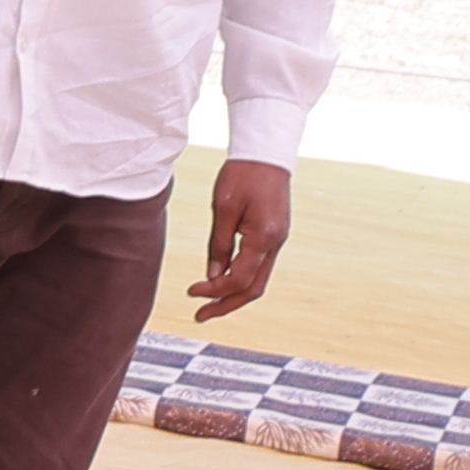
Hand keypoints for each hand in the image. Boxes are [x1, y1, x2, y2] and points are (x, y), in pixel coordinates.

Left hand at [189, 158, 293, 323]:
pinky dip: (240, 278)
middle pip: (253, 288)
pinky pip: (259, 266)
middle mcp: (276, 242)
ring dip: (233, 295)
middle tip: (200, 316)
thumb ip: (218, 245)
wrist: (266, 152)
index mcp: (264, 237)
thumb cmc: (243, 174)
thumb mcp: (223, 209)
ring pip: (257, 280)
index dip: (214, 291)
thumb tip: (212, 275)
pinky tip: (221, 281)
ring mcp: (278, 240)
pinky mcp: (274, 235)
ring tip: (208, 304)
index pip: (239, 278)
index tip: (191, 292)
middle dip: (226, 305)